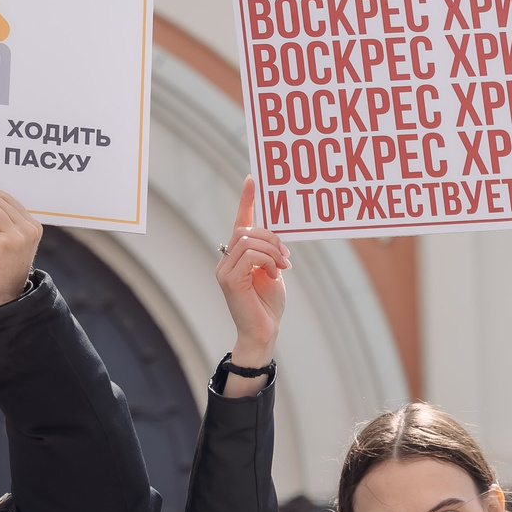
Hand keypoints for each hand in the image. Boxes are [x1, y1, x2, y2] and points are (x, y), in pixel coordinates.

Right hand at [214, 177, 289, 390]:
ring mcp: (224, 270)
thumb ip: (268, 254)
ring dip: (272, 250)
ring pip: (249, 240)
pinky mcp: (229, 280)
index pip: (240, 223)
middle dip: (271, 236)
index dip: (246, 200)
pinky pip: (250, 255)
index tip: (253, 179)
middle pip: (246, 230)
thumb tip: (272, 237)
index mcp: (236, 257)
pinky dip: (267, 260)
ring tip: (282, 266)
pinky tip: (274, 274)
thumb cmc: (268, 306)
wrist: (264, 333)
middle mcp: (226, 261)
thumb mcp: (272, 272)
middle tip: (286, 256)